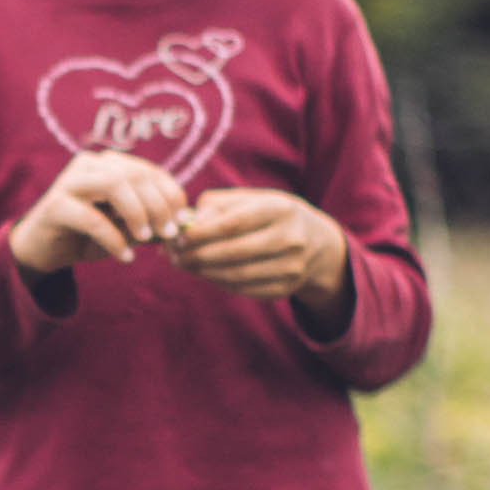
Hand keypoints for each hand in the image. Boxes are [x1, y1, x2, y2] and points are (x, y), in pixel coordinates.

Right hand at [9, 151, 192, 277]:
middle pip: (135, 174)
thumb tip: (182, 223)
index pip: (148, 171)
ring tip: (146, 238)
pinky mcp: (55, 205)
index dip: (170, 194)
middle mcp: (90, 164)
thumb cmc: (86, 237)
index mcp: (109, 164)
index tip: (181, 221)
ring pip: (114, 185)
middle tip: (169, 232)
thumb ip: (149, 223)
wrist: (41, 250)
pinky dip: (114, 239)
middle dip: (158, 204)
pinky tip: (125, 256)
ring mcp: (70, 181)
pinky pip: (92, 219)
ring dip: (137, 213)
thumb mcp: (124, 229)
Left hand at [170, 190, 350, 316]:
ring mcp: (291, 267)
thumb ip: (216, 205)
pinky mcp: (286, 288)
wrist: (316, 242)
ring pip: (236, 275)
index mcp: (280, 209)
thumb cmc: (270, 215)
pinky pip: (244, 290)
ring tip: (184, 264)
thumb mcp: (251, 199)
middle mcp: (291, 238)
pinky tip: (205, 274)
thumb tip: (186, 224)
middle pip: (233, 253)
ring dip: (203, 272)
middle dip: (197, 256)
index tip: (178, 237)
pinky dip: (219, 283)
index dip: (201, 234)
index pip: (233, 224)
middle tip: (174, 256)